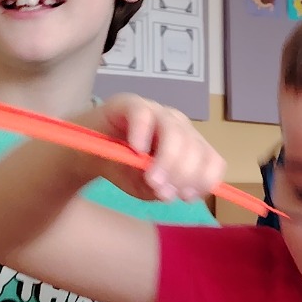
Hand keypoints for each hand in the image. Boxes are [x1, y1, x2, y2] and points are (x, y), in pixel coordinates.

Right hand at [85, 97, 224, 204]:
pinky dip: (143, 134)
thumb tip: (170, 192)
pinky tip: (136, 151)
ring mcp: (157, 112)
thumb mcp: (145, 187)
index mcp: (190, 146)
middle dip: (182, 175)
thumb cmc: (124, 167)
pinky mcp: (132, 104)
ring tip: (151, 180)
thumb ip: (160, 190)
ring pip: (175, 132)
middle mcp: (179, 126)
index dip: (204, 180)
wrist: (89, 151)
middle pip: (195, 148)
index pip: (212, 160)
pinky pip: (143, 115)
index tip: (187, 197)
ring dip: (167, 160)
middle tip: (164, 193)